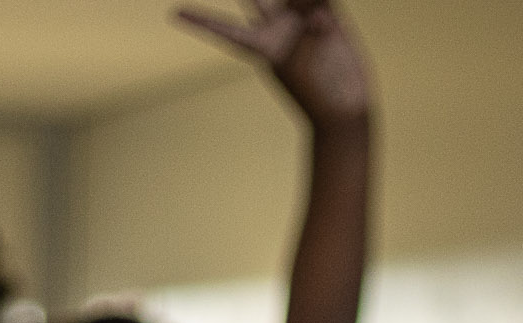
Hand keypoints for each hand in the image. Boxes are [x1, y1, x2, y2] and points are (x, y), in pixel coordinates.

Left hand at [178, 1, 374, 127]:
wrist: (348, 107)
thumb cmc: (318, 95)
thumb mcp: (295, 60)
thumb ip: (297, 22)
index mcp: (263, 46)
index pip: (226, 30)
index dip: (201, 21)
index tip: (174, 14)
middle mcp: (279, 29)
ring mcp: (302, 21)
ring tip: (315, 19)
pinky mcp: (327, 16)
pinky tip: (324, 16)